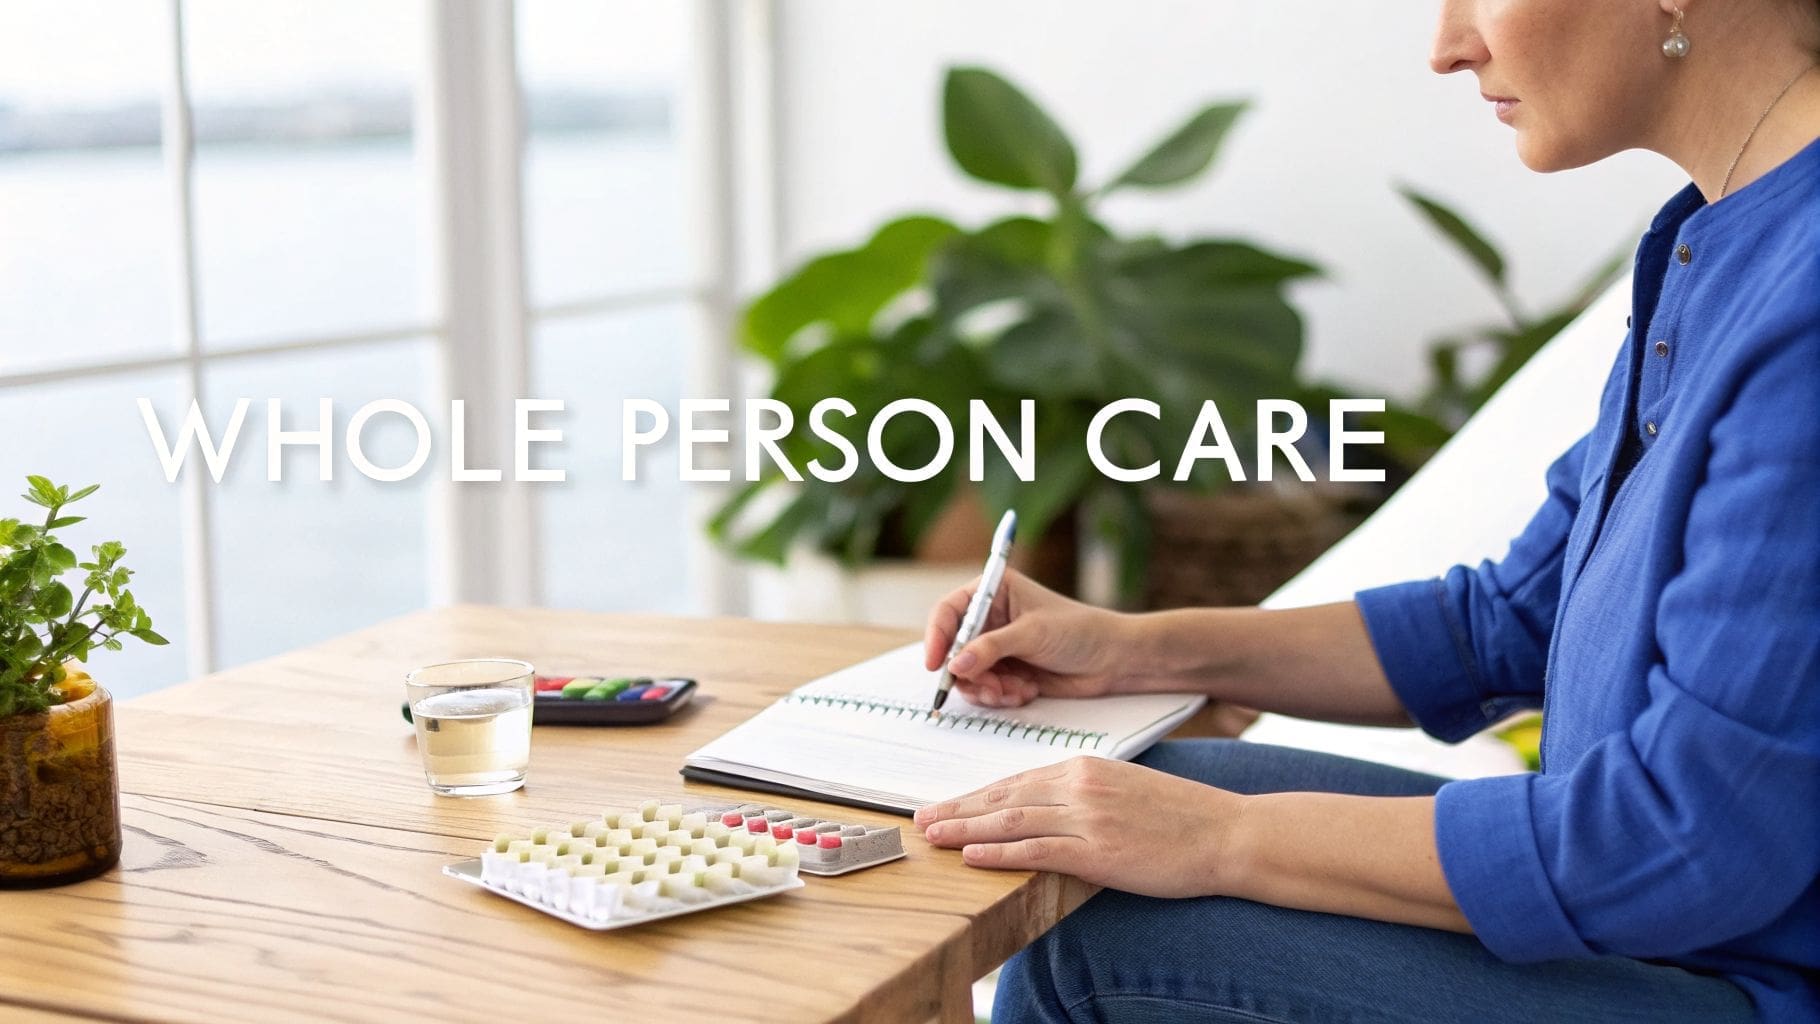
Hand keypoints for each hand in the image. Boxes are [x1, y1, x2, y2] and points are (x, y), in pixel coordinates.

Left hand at [914, 756, 1242, 897]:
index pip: (1015, 780)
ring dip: (964, 829)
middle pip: (1003, 798)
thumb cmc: (1181, 817)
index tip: (946, 804)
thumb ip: (1083, 793)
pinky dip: (998, 853)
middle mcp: (1079, 785)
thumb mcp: (1124, 788)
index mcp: (1085, 767)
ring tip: (933, 836)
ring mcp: (1087, 817)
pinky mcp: (1097, 851)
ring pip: (1010, 821)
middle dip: (957, 809)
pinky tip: (972, 855)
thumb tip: (1045, 807)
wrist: (1226, 832)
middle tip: (921, 818)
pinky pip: (1035, 850)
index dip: (975, 795)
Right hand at [923, 568, 1131, 707]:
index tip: (935, 664)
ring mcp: (997, 647)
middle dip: (969, 673)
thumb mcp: (1031, 634)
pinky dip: (1001, 695)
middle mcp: (991, 618)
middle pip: (954, 649)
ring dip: (987, 688)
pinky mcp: (1007, 671)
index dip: (937, 637)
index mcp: (994, 592)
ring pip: (968, 675)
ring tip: (1014, 689)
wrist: (1112, 659)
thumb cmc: (1078, 631)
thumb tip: (954, 665)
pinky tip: (1026, 690)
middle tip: (989, 687)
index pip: (950, 612)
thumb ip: (990, 649)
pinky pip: (986, 689)